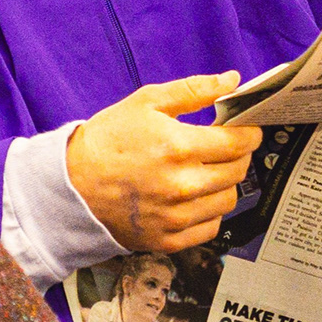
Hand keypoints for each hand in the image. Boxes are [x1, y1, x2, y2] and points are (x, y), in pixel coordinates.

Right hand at [66, 72, 262, 252]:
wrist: (71, 185)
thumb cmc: (108, 139)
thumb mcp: (146, 102)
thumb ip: (193, 90)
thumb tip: (231, 81)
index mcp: (179, 147)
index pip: (238, 143)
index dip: (250, 133)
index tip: (248, 129)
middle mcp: (182, 186)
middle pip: (238, 171)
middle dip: (238, 155)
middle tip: (224, 147)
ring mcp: (176, 217)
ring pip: (228, 200)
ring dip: (225, 183)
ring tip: (208, 171)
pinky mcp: (168, 239)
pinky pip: (211, 227)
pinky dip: (210, 211)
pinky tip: (195, 197)